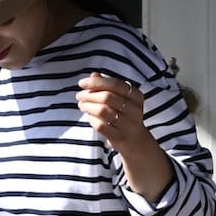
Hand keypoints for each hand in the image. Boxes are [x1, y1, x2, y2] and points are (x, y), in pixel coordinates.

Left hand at [77, 72, 174, 201]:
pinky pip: (101, 125)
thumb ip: (106, 85)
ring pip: (103, 111)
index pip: (115, 84)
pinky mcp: (120, 137)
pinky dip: (92, 120)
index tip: (82, 83)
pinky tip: (89, 117)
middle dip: (89, 95)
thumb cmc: (124, 115)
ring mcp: (129, 125)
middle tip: (79, 96)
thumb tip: (93, 74)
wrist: (135, 141)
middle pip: (108, 97)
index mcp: (136, 96)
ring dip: (88, 106)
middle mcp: (135, 110)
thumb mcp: (119, 98)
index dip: (97, 82)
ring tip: (81, 105)